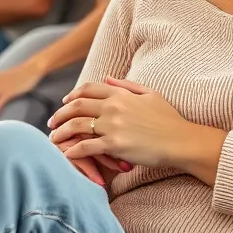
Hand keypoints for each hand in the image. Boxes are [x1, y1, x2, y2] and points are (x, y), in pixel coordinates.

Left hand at [48, 78, 198, 171]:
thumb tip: (108, 78)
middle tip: (52, 122)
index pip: (89, 89)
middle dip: (60, 113)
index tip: (64, 102)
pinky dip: (72, 150)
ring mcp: (113, 126)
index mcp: (121, 94)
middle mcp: (114, 107)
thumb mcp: (150, 94)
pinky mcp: (114, 145)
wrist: (180, 140)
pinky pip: (86, 147)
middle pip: (77, 106)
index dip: (73, 94)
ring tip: (53, 139)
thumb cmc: (168, 118)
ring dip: (61, 132)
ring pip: (76, 125)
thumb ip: (127, 85)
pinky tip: (66, 154)